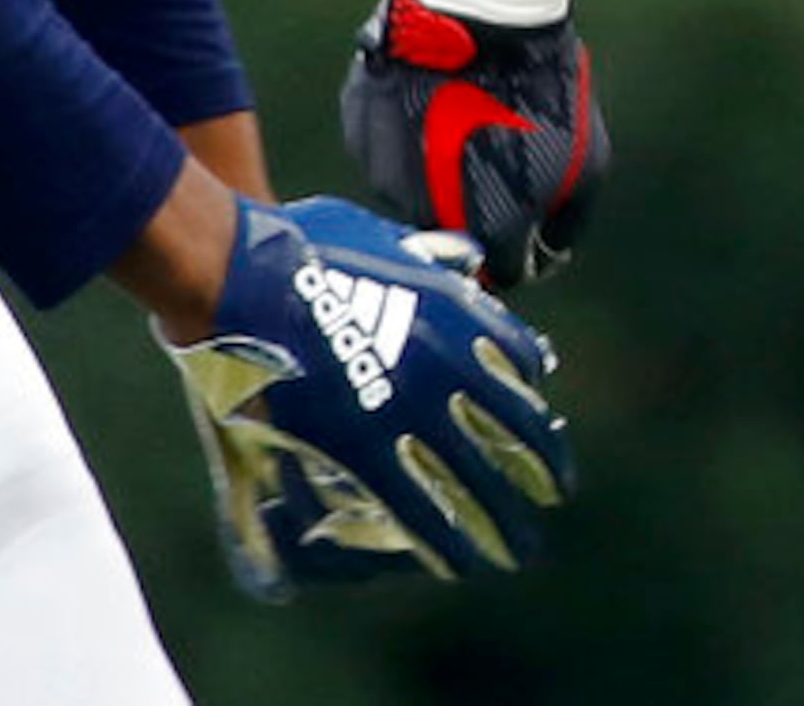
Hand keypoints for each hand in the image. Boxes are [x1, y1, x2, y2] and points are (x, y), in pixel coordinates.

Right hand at [159, 196, 570, 600]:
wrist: (245, 274)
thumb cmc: (304, 246)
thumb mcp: (387, 239)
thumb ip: (429, 259)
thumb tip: (459, 261)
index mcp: (456, 309)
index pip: (521, 362)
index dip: (530, 395)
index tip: (536, 421)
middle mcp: (447, 361)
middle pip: (515, 428)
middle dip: (543, 466)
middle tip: (558, 492)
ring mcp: (406, 408)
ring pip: (476, 479)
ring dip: (505, 519)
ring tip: (522, 548)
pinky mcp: (361, 446)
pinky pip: (417, 508)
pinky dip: (445, 542)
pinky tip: (461, 564)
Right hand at [341, 0, 605, 290]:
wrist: (483, 11)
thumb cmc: (540, 86)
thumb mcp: (586, 161)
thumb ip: (564, 223)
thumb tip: (545, 254)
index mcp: (485, 228)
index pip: (499, 274)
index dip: (515, 251)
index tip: (523, 222)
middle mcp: (425, 213)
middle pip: (448, 237)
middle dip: (470, 213)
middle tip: (489, 166)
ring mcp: (385, 171)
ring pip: (410, 195)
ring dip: (432, 176)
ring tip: (460, 125)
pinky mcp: (361, 130)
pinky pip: (384, 151)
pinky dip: (405, 138)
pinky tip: (431, 102)